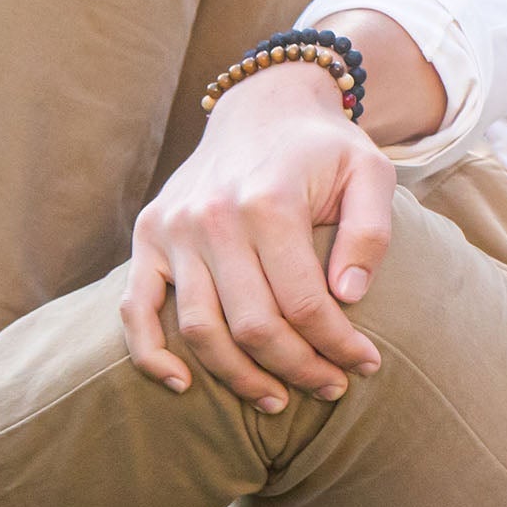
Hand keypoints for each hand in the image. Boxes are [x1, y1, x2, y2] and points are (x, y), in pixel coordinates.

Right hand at [123, 61, 390, 409]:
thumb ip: (370, 232)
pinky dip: (150, 353)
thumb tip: (349, 298)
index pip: (304, 301)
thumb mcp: (371, 172)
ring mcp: (172, 230)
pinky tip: (183, 384)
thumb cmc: (325, 148)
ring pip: (199, 328)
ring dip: (238, 376)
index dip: (338, 344)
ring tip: (277, 400)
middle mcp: (212, 217)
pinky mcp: (147, 237)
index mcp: (269, 202)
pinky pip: (135, 309)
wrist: (264, 106)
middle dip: (297, 368)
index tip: (366, 365)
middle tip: (331, 388)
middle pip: (252, 324)